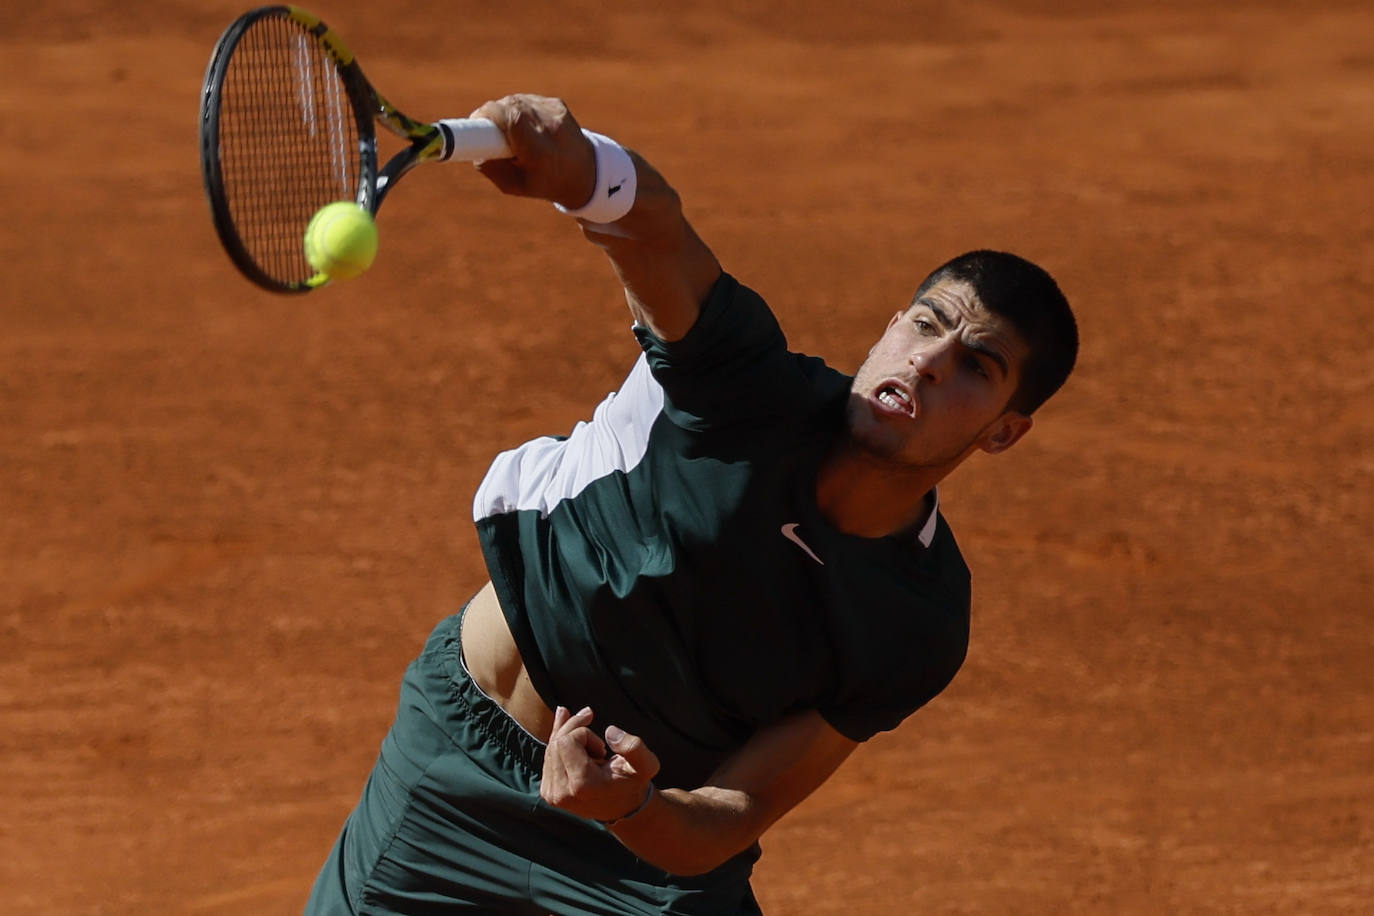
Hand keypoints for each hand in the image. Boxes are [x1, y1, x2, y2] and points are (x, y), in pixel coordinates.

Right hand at [468, 94, 596, 209]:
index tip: (474, 121)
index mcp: (541, 152)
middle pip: (510, 105)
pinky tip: (525, 127)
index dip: (489, 114)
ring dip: (504, 113)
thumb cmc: (545, 182)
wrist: (586, 172)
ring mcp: (555, 112)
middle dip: (491, 114)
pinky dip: (519, 111)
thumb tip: (472, 147)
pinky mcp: (557, 103)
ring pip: (516, 101)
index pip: (511, 118)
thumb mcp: (514, 185)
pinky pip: (526, 100)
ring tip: (510, 135)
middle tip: (484, 130)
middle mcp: (551, 128)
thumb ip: (490, 168)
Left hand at [540, 705, 659, 822]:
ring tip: (591, 752)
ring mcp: (552, 795)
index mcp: (582, 786)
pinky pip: (547, 757)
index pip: (567, 740)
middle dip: (578, 735)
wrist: (623, 807)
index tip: (602, 749)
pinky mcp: (547, 792)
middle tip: (598, 746)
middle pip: (557, 742)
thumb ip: (633, 747)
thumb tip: (609, 731)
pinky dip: (561, 746)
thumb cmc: (633, 783)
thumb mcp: (646, 765)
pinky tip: (577, 745)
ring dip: (572, 741)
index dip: (585, 735)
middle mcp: (561, 793)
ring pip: (550, 747)